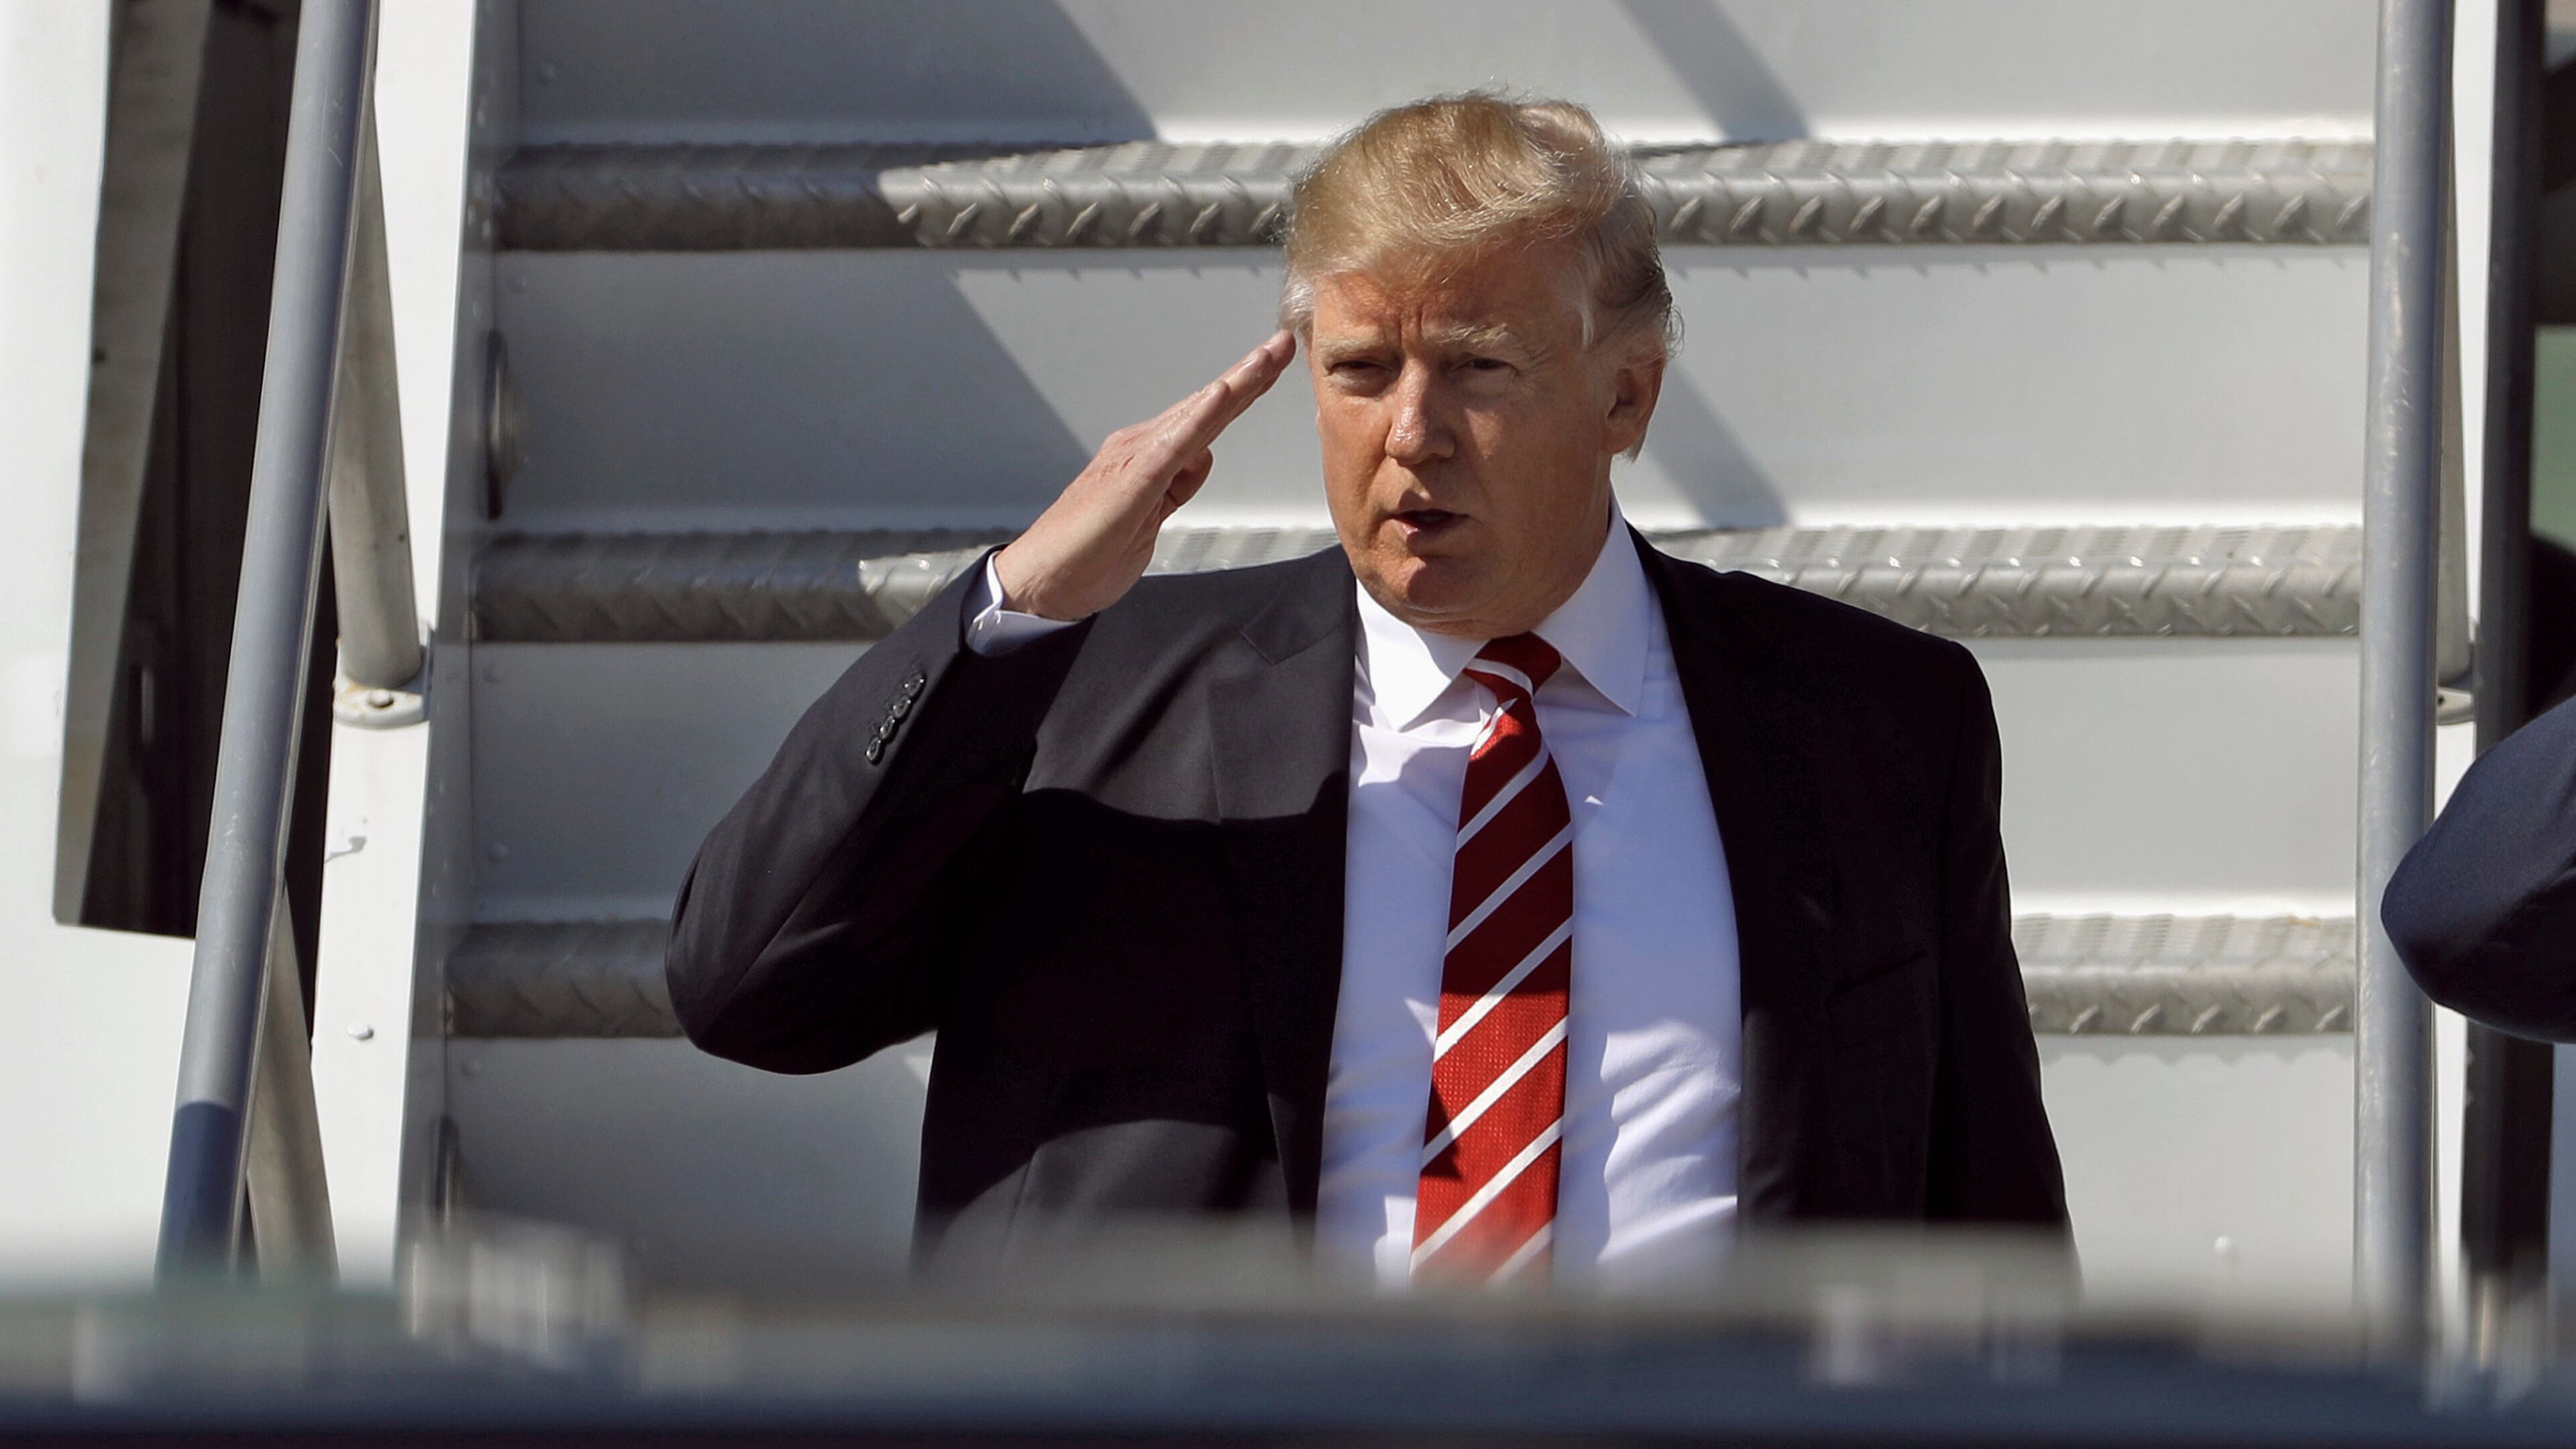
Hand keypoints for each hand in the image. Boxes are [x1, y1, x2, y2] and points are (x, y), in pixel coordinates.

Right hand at [993, 330, 1296, 620]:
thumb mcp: (1151, 518)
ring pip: (1197, 415)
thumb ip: (1177, 485)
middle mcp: (1144, 446)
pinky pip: (1173, 445)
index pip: (1207, 418)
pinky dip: (1199, 418)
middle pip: (1208, 406)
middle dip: (1250, 373)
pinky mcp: (1130, 481)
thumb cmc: (1089, 553)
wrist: (1041, 581)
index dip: (1244, 391)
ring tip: (1267, 357)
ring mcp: (1136, 459)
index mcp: (1152, 457)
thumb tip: (1203, 456)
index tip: (1275, 364)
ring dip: (1235, 384)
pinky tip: (1222, 395)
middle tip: (1284, 342)